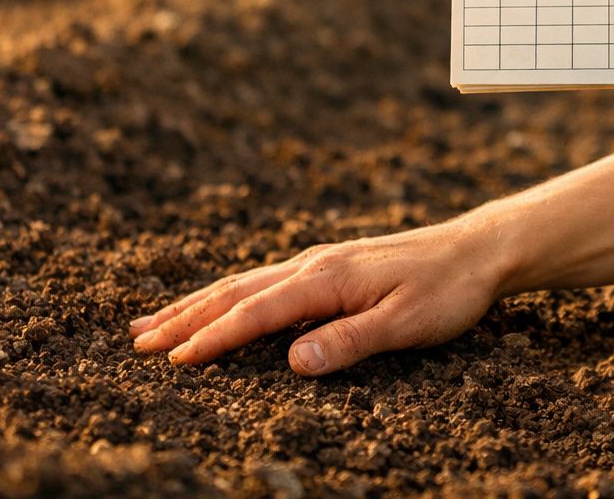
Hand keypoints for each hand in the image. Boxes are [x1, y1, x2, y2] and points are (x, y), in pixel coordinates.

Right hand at [129, 222, 499, 374]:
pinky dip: (230, 295)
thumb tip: (293, 362)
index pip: (257, 313)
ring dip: (198, 304)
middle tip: (136, 344)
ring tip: (153, 323)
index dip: (213, 339)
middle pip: (236, 293)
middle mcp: (315, 265)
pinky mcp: (330, 268)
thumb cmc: (447, 290)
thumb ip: (349, 342)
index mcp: (326, 279)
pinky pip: (265, 281)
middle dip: (184, 319)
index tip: (173, 362)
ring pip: (245, 284)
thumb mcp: (405, 323)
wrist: (477, 251)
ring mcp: (320, 263)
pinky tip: (219, 305)